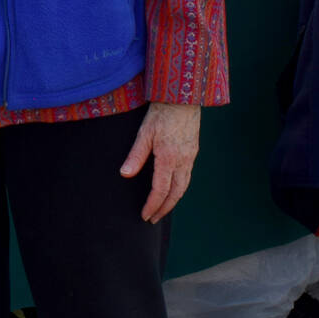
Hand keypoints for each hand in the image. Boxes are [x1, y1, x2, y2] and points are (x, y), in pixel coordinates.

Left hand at [121, 102, 199, 223]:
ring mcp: (190, 157)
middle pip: (175, 193)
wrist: (182, 98)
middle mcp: (182, 161)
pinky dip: (180, 189)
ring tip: (163, 209)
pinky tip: (173, 190)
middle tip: (153, 219)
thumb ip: (136, 155)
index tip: (145, 215)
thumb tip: (125, 174)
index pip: (160, 190)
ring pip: (184, 186)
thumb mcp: (144, 133)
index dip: (153, 205)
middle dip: (164, 208)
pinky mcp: (193, 152)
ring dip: (173, 201)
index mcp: (168, 158)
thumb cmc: (161, 113)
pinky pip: (187, 176)